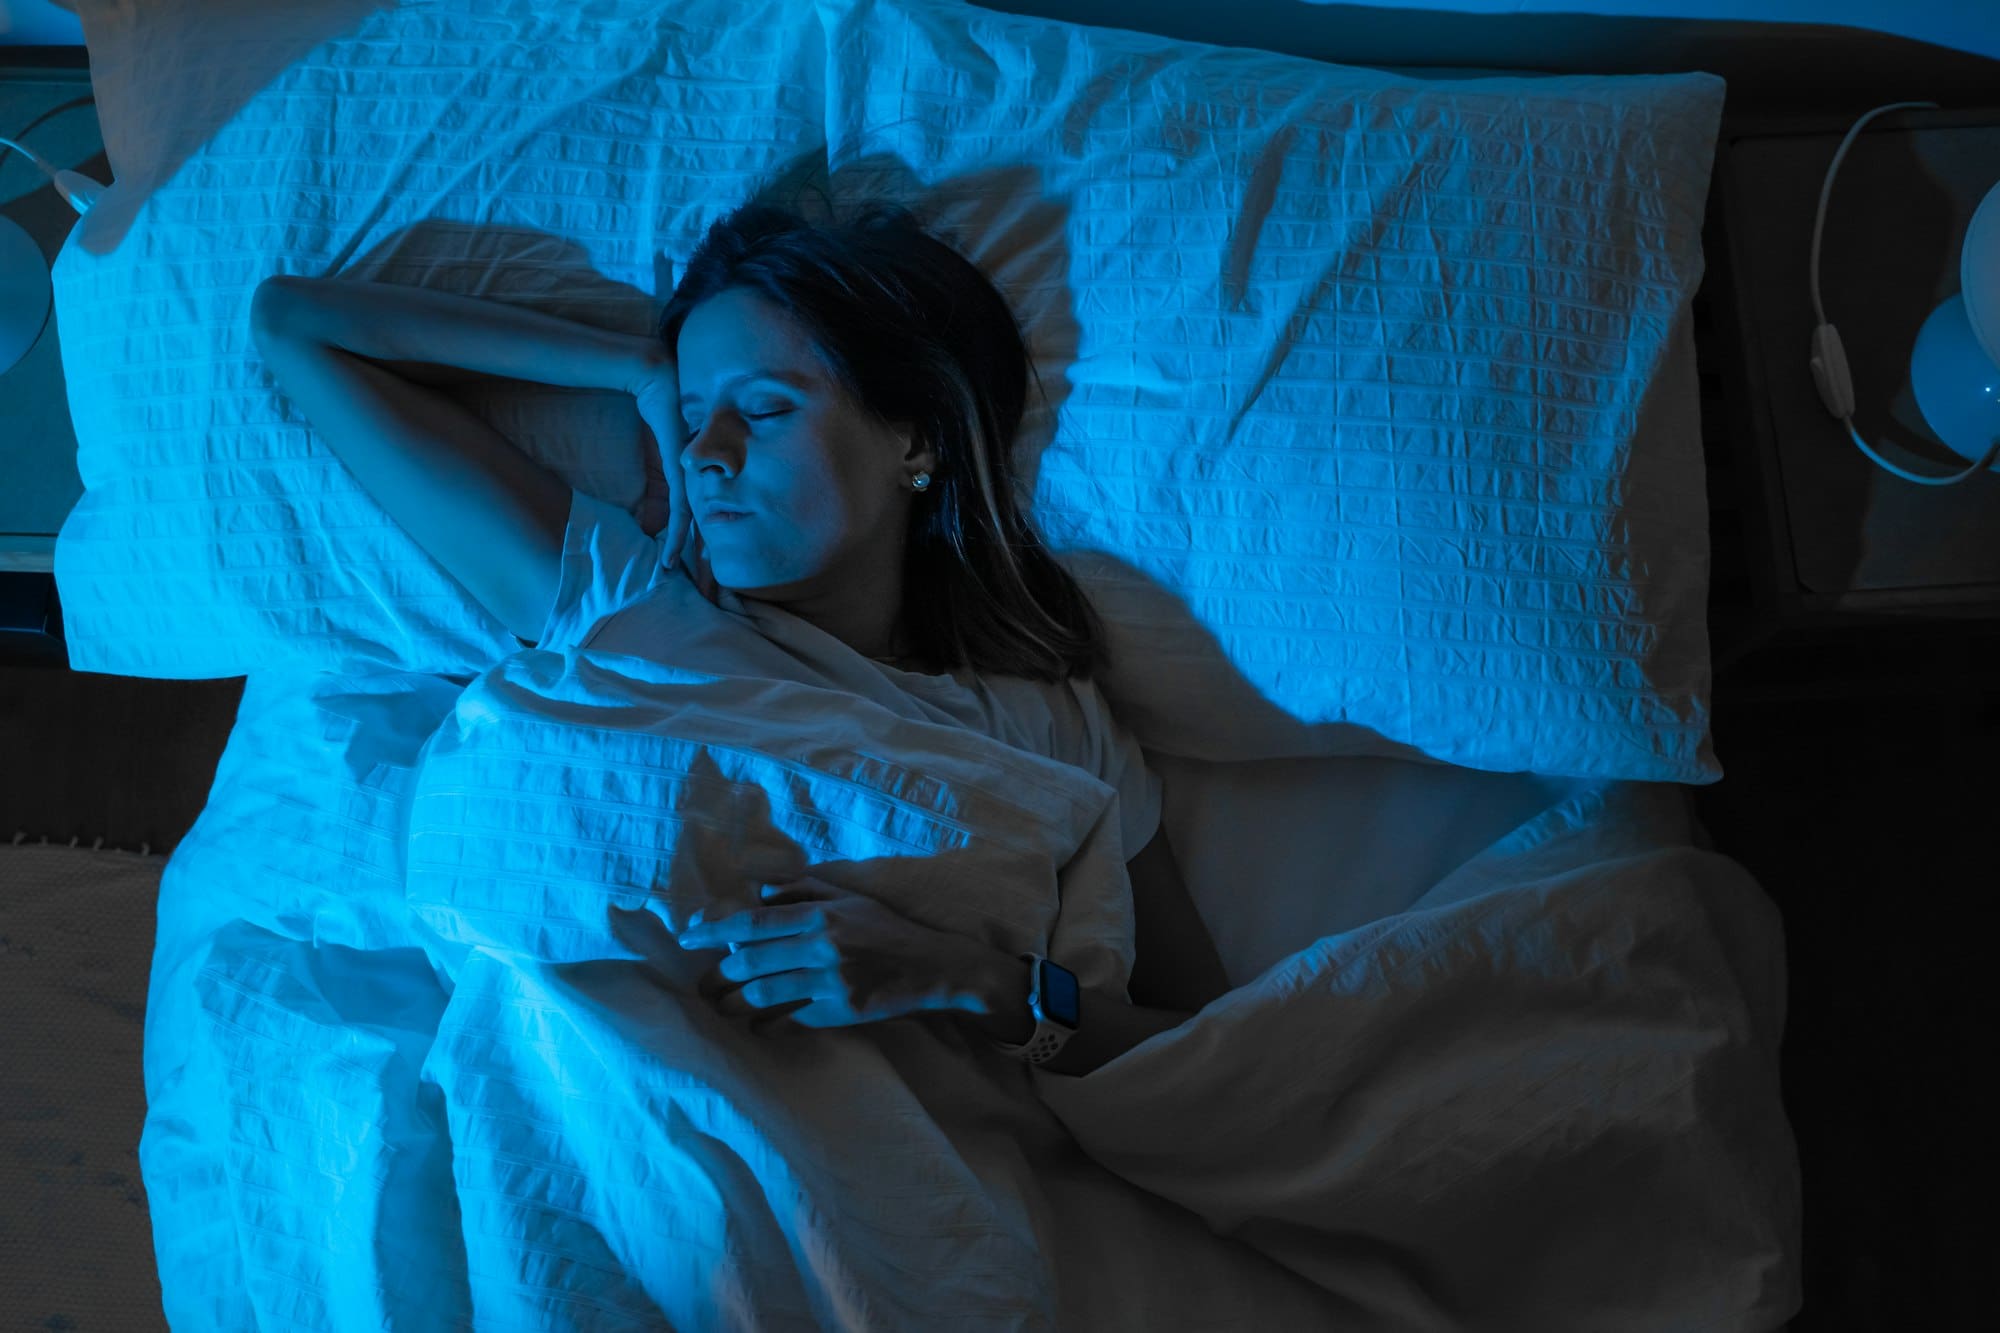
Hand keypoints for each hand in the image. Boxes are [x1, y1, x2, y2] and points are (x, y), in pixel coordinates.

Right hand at [626, 349, 709, 585]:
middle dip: (706, 559)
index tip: (704, 575)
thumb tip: (650, 529)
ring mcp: (696, 468)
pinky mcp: (682, 462)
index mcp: (699, 477)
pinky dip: (677, 529)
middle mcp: (702, 475)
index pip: (705, 519)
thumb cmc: (651, 413)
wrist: (651, 376)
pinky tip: (673, 551)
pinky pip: (681, 503)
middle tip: (709, 591)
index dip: (703, 548)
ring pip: (700, 519)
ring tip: (695, 578)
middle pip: (708, 524)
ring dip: (694, 550)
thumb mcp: (653, 462)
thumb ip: (655, 494)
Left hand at [675, 876, 971, 1034]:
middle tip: (702, 984)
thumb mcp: (849, 899)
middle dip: (717, 975)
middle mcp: (822, 948)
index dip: (715, 930)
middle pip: (750, 963)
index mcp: (820, 916)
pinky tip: (755, 1025)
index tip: (688, 937)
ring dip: (733, 1003)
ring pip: (763, 996)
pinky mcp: (839, 1012)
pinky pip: (788, 1022)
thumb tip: (759, 893)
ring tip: (720, 1006)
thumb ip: (803, 891)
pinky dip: (764, 1025)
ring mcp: (830, 983)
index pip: (754, 922)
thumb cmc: (885, 929)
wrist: (931, 967)